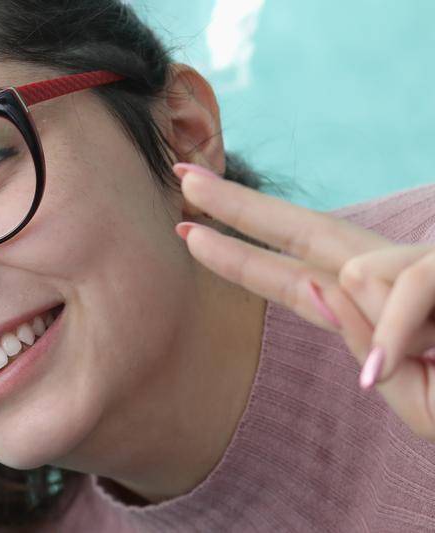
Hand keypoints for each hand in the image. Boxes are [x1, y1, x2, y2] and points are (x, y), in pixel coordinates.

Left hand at [174, 162, 434, 439]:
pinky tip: (396, 364)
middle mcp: (394, 279)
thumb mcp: (412, 395)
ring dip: (385, 329)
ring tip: (434, 356)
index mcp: (374, 311)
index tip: (185, 230)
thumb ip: (365, 344)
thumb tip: (322, 284)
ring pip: (356, 274)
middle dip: (238, 206)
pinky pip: (406, 290)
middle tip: (178, 176)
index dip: (238, 255)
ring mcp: (426, 269)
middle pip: (303, 230)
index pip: (291, 276)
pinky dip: (396, 332)